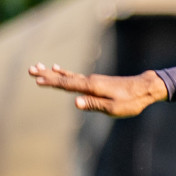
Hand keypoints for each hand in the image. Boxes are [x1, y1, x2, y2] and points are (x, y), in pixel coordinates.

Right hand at [28, 63, 166, 116]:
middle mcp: (90, 80)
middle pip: (64, 77)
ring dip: (52, 72)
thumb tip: (76, 102)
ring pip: (68, 75)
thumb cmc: (132, 101)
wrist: (146, 88)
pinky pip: (75, 76)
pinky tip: (59, 69)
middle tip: (30, 69)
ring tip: (39, 67)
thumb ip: (94, 104)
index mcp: (92, 87)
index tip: (36, 79)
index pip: (67, 84)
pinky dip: (64, 73)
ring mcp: (93, 80)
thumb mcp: (114, 108)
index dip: (51, 82)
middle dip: (46, 74)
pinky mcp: (96, 82)